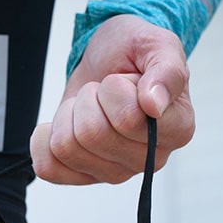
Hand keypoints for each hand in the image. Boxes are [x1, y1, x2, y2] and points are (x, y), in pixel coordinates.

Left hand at [31, 14, 195, 184]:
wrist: (107, 60)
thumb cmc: (135, 54)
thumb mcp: (157, 44)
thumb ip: (166, 72)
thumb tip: (154, 105)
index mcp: (177, 129)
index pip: (127, 119)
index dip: (114, 89)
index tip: (127, 79)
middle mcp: (149, 159)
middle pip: (91, 134)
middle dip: (89, 99)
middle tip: (103, 90)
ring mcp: (116, 173)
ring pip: (66, 148)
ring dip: (69, 114)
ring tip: (89, 104)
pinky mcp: (83, 177)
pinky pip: (48, 168)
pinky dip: (46, 138)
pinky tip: (65, 123)